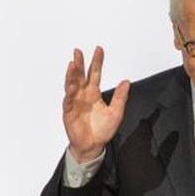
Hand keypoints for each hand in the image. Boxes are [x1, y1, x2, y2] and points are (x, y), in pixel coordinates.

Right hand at [63, 46, 130, 162]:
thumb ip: (120, 97)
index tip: (99, 50)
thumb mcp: (116, 112)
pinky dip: (69, 94)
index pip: (95, 74)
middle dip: (79, 64)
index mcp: (94, 94)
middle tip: (78, 51)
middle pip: (80, 76)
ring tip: (72, 64)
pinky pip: (68, 101)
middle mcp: (83, 96)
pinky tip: (71, 86)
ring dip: (71, 75)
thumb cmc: (102, 130)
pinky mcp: (69, 113)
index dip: (97, 62)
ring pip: (71, 85)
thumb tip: (126, 82)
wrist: (93, 146)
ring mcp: (74, 103)